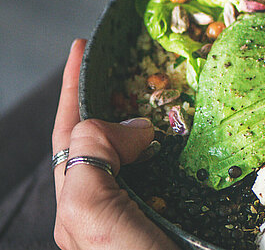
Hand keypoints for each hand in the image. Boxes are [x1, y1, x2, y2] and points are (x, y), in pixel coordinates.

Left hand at [52, 39, 177, 249]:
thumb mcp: (92, 213)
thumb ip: (91, 159)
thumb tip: (133, 125)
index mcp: (78, 202)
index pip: (69, 130)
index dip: (72, 86)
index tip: (83, 45)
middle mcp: (105, 207)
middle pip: (102, 138)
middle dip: (112, 99)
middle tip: (135, 67)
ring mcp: (140, 214)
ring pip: (138, 156)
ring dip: (149, 122)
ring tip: (166, 96)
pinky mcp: (175, 219)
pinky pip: (171, 174)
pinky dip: (178, 150)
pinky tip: (194, 143)